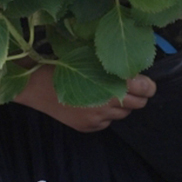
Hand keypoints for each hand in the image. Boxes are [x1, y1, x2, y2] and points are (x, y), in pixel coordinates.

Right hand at [15, 66, 155, 131]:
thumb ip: (112, 63)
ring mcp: (97, 118)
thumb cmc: (60, 60)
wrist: (33, 83)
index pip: (145, 88)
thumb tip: (135, 70)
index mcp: (109, 82)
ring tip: (106, 90)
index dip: (148, 85)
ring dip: (120, 103)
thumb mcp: (89, 54)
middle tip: (129, 85)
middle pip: (138, 104)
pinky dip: (105, 112)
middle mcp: (107, 104)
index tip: (146, 81)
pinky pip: (106, 122)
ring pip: (123, 113)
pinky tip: (92, 101)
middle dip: (137, 95)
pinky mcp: (87, 127)